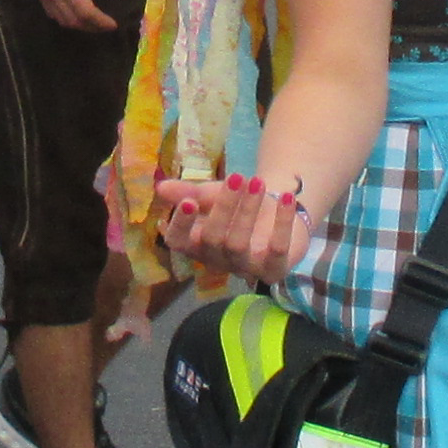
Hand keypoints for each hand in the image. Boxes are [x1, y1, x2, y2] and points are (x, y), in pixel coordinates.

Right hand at [19, 0, 117, 31]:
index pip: (85, 12)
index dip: (100, 22)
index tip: (114, 24)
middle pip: (72, 20)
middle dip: (91, 27)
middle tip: (106, 25)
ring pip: (60, 19)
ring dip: (78, 24)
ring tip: (93, 21)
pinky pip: (51, 11)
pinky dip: (65, 18)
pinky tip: (74, 12)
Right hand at [152, 169, 315, 282]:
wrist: (275, 217)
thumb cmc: (236, 207)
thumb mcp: (211, 195)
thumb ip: (187, 192)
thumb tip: (160, 187)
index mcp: (195, 243)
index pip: (178, 241)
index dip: (180, 224)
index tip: (188, 201)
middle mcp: (217, 260)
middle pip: (212, 239)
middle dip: (224, 206)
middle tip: (238, 177)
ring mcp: (244, 268)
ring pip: (238, 245)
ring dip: (248, 210)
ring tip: (258, 182)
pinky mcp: (273, 270)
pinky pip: (277, 251)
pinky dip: (281, 224)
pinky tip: (286, 198)